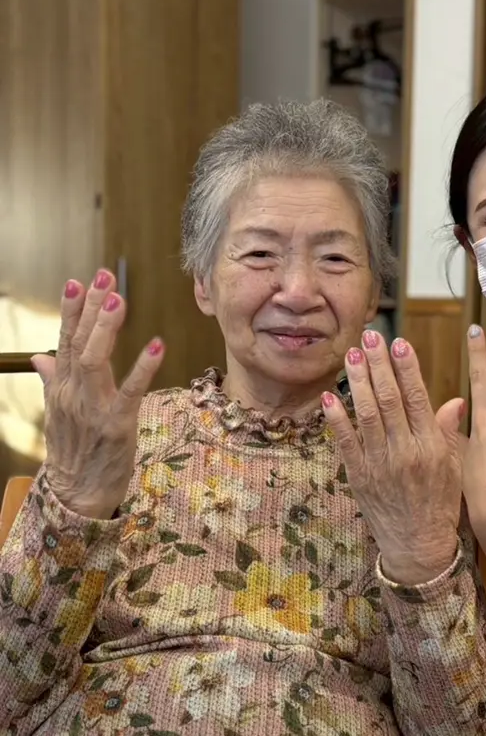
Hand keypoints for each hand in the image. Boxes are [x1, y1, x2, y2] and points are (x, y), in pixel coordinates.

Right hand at [31, 270, 163, 519]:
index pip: (65, 340)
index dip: (72, 310)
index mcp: (64, 386)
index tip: (78, 281)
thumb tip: (41, 355)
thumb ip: (53, 380)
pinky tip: (156, 346)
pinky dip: (143, 369)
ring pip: (96, 362)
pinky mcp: (117, 425)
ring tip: (118, 301)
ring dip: (106, 330)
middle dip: (92, 308)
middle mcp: (74, 393)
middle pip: (80, 343)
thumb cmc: (75, 449)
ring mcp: (93, 409)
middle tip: (104, 276)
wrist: (77, 495)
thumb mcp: (59, 411)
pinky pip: (130, 393)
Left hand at [321, 330, 464, 585]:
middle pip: (389, 400)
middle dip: (378, 365)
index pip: (418, 398)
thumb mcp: (455, 467)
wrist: (419, 547)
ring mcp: (380, 464)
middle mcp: (405, 452)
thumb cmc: (440, 504)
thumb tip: (455, 400)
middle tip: (369, 337)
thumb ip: (449, 432)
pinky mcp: (359, 477)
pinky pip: (345, 443)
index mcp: (431, 447)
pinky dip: (336, 419)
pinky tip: (330, 396)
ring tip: (351, 355)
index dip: (406, 368)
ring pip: (366, 415)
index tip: (398, 343)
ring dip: (357, 382)